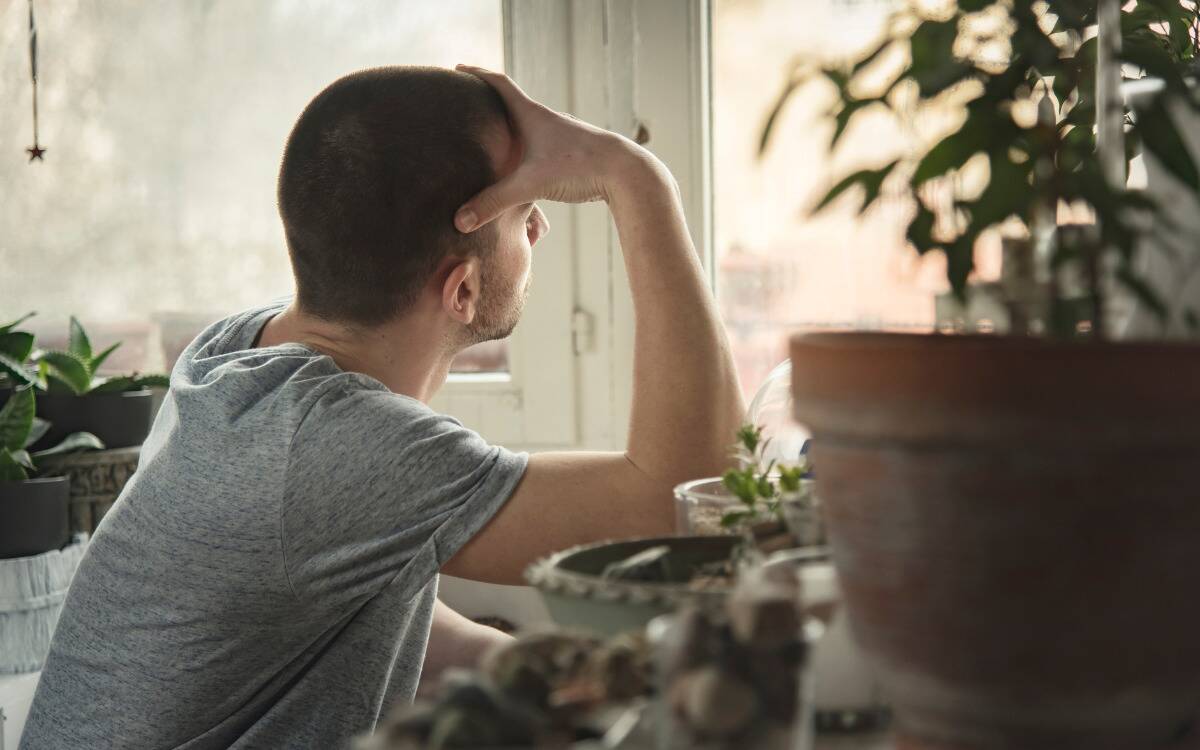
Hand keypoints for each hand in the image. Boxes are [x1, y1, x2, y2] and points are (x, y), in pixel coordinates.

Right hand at [453, 64, 642, 232]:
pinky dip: (524, 149)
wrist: (627, 173)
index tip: (457, 70)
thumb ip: (494, 202)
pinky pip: (539, 146)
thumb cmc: (580, 167)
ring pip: (527, 126)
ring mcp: (560, 137)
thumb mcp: (531, 184)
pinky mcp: (571, 154)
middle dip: (487, 102)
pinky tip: (521, 165)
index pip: (499, 85)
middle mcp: (546, 121)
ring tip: (489, 136)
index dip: (477, 75)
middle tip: (465, 102)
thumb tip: (460, 221)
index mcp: (532, 115)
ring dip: (508, 127)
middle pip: (511, 103)